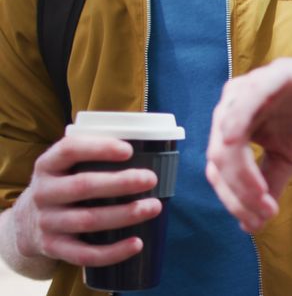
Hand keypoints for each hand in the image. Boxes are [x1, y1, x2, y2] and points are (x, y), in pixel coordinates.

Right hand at [12, 136, 160, 266]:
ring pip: (88, 220)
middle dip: (121, 183)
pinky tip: (137, 243)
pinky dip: (113, 252)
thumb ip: (93, 155)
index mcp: (47, 165)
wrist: (26, 223)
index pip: (69, 150)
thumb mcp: (65, 166)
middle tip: (151, 179)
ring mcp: (47, 222)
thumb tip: (146, 148)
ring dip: (125, 214)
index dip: (99, 148)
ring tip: (154, 207)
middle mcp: (43, 192)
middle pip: (83, 186)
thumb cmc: (63, 186)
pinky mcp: (54, 248)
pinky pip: (85, 254)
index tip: (129, 150)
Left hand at [206, 54, 291, 232]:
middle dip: (238, 190)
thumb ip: (267, 185)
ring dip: (240, 170)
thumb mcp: (286, 160)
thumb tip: (250, 225)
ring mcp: (250, 88)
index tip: (257, 221)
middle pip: (219, 156)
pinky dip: (238, 121)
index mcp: (232, 126)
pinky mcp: (273, 75)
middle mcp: (233, 106)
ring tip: (262, 194)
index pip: (218, 169)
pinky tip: (237, 144)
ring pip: (228, 134)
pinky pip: (249, 98)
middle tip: (264, 210)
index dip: (233, 198)